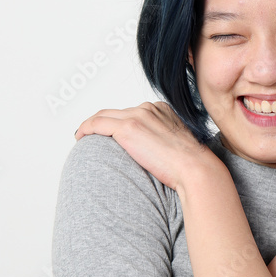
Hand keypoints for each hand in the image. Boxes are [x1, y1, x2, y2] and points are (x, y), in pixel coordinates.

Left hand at [74, 101, 220, 191]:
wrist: (195, 168)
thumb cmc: (189, 165)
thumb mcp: (175, 145)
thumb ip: (160, 141)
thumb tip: (149, 152)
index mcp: (161, 109)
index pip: (131, 112)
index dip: (116, 122)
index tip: (109, 134)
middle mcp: (149, 108)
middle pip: (115, 112)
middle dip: (100, 123)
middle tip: (89, 136)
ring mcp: (138, 115)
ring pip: (103, 115)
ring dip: (90, 126)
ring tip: (82, 137)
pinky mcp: (128, 127)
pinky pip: (97, 123)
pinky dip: (86, 128)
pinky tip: (80, 137)